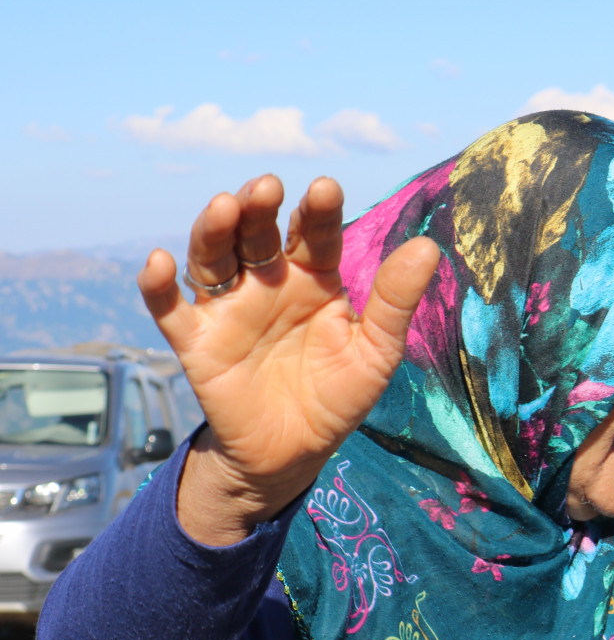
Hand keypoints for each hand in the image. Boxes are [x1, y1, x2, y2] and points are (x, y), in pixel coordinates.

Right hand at [138, 175, 439, 545]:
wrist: (296, 452)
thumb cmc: (338, 395)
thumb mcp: (376, 352)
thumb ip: (394, 302)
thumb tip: (428, 247)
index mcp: (313, 279)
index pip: (314, 235)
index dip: (318, 212)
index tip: (325, 188)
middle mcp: (266, 283)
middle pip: (256, 235)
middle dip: (260, 209)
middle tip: (267, 187)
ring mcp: (228, 309)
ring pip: (212, 259)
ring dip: (213, 231)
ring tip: (224, 207)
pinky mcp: (196, 342)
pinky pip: (170, 310)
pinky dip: (158, 286)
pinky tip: (158, 261)